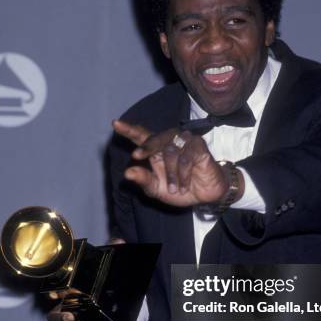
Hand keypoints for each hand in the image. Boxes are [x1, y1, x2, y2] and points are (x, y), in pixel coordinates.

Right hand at [46, 238, 124, 320]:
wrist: (125, 300)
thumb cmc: (109, 281)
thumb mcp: (111, 266)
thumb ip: (114, 251)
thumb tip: (118, 240)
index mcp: (71, 290)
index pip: (56, 292)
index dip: (52, 293)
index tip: (57, 294)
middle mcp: (69, 306)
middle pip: (53, 314)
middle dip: (58, 316)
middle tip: (70, 316)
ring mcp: (76, 319)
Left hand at [112, 120, 243, 206]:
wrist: (205, 196)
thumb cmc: (180, 189)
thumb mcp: (158, 189)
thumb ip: (144, 180)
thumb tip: (127, 173)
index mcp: (156, 150)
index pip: (141, 136)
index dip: (128, 129)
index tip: (115, 123)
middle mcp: (169, 142)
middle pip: (154, 138)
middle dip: (144, 147)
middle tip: (136, 156)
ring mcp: (185, 142)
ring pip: (170, 150)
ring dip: (170, 174)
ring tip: (174, 189)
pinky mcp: (199, 146)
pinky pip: (186, 157)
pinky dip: (183, 174)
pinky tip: (184, 185)